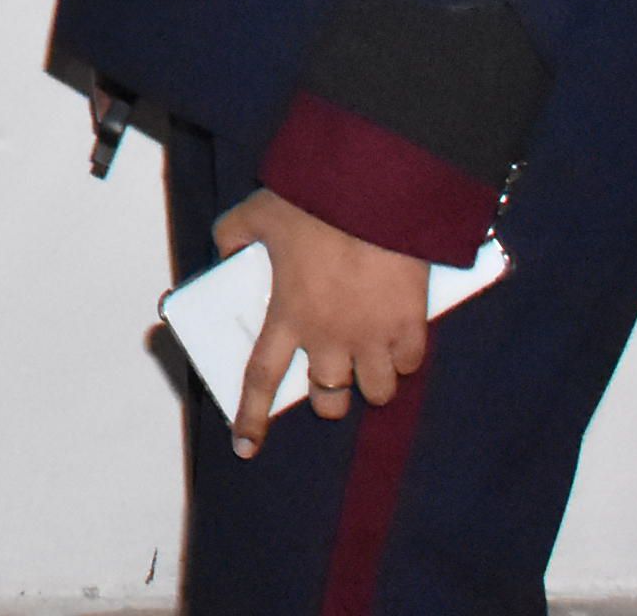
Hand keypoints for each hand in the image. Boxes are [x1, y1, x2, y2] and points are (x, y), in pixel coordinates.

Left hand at [207, 187, 431, 455]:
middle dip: (328, 399)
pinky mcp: (410, 324)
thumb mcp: (256, 212)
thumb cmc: (312, 201)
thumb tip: (225, 251)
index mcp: (288, 315)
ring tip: (370, 364)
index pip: (262, 379)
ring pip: (377, 392)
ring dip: (371, 384)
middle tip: (330, 381)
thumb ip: (232, 235)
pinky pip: (409, 363)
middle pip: (329, 399)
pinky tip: (398, 341)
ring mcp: (373, 335)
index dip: (252, 416)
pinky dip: (403, 358)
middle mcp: (330, 337)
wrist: (374, 189)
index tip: (246, 448)